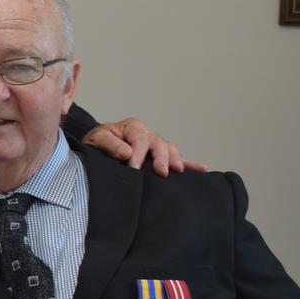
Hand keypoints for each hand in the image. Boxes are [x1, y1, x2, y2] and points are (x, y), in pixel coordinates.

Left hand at [82, 117, 207, 176]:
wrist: (97, 149)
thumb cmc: (98, 144)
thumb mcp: (98, 140)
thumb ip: (111, 144)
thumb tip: (127, 152)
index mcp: (132, 127)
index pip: (139, 139)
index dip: (138, 153)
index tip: (133, 167)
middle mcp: (146, 134)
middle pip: (159, 144)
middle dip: (161, 158)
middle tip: (160, 172)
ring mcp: (155, 145)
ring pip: (169, 150)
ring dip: (175, 159)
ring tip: (178, 170)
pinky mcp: (159, 156)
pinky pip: (177, 158)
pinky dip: (190, 163)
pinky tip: (202, 168)